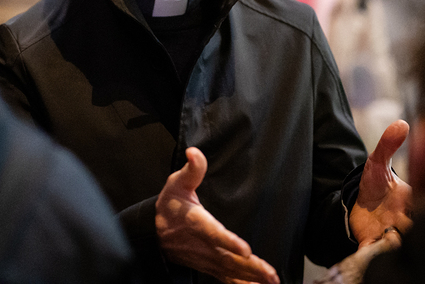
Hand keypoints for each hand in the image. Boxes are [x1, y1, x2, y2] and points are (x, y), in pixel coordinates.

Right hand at [156, 147, 279, 283]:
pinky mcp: (209, 266)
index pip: (213, 233)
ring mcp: (205, 258)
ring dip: (251, 278)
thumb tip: (194, 152)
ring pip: (230, 271)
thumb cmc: (169, 206)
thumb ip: (191, 170)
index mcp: (195, 222)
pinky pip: (226, 279)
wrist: (153, 233)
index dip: (228, 242)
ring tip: (271, 281)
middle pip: (227, 258)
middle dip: (250, 267)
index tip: (245, 249)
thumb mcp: (176, 184)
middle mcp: (201, 245)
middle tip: (270, 273)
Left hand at [349, 120, 412, 247]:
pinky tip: (369, 248)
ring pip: (400, 243)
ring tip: (388, 234)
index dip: (419, 204)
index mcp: (413, 200)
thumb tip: (401, 123)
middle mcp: (407, 220)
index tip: (410, 200)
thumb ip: (388, 145)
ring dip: (395, 240)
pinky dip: (373, 252)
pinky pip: (376, 253)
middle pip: (416, 227)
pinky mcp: (375, 244)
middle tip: (399, 217)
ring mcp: (392, 234)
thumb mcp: (377, 162)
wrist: (357, 204)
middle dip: (408, 224)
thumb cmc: (374, 184)